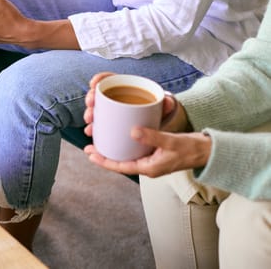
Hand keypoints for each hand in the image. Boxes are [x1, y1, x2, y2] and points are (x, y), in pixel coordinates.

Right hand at [83, 72, 187, 137]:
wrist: (157, 124)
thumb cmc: (158, 111)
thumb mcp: (162, 106)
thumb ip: (166, 103)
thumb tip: (168, 101)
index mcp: (126, 87)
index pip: (110, 78)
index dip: (99, 79)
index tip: (93, 83)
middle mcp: (115, 97)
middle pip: (99, 93)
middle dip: (90, 98)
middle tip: (90, 105)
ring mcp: (111, 110)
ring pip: (96, 109)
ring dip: (89, 113)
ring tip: (90, 121)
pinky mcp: (109, 123)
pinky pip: (98, 123)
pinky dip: (93, 127)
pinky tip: (91, 131)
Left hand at [83, 128, 211, 176]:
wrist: (209, 151)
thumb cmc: (192, 149)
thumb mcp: (171, 142)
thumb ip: (153, 137)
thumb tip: (132, 131)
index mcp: (149, 168)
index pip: (121, 167)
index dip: (104, 161)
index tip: (90, 153)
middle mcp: (148, 166)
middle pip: (120, 162)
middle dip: (104, 155)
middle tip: (88, 146)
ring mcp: (151, 159)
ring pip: (126, 156)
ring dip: (113, 150)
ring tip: (99, 141)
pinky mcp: (155, 152)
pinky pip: (135, 150)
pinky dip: (125, 144)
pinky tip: (118, 135)